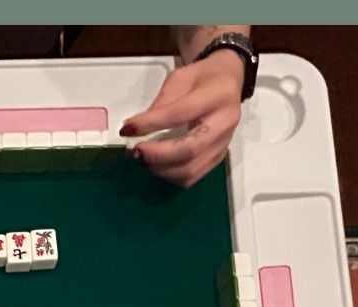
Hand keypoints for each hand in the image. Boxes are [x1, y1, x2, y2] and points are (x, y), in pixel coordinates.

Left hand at [121, 50, 245, 187]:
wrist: (230, 83)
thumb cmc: (203, 78)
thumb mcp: (180, 78)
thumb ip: (161, 103)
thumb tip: (138, 128)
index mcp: (217, 96)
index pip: (180, 114)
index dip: (151, 124)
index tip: (127, 129)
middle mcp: (225, 123)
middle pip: (189, 149)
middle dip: (156, 155)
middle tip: (135, 151)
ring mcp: (223, 144)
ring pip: (190, 169)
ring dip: (161, 169)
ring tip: (142, 158)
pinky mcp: (218, 158)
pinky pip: (193, 176)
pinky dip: (170, 175)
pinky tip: (157, 164)